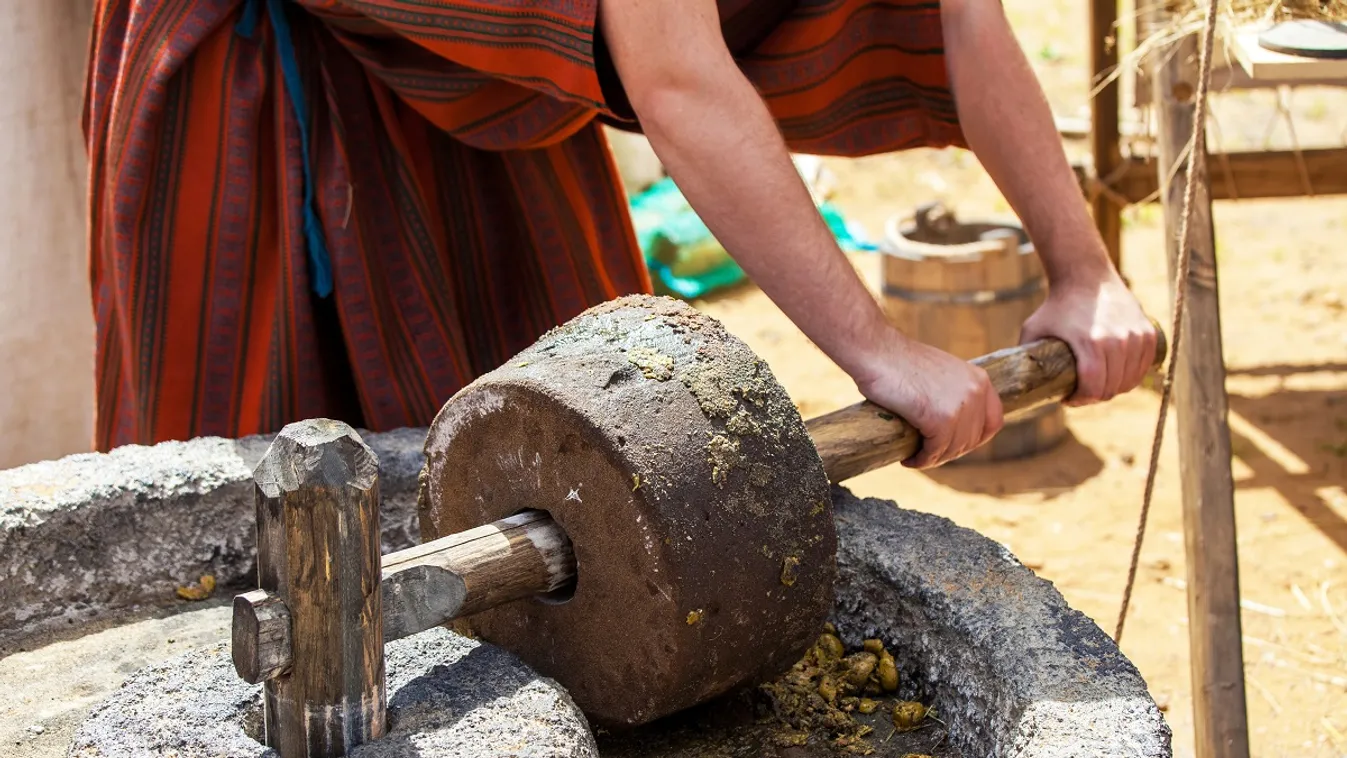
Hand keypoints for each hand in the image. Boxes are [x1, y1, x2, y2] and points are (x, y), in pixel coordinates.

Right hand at [852, 331, 1005, 468]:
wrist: (876, 351)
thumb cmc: (899, 362)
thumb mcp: (941, 374)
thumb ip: (954, 393)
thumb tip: (954, 424)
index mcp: (978, 379)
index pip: (993, 421)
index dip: (976, 439)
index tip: (955, 445)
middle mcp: (975, 392)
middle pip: (972, 439)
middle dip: (950, 451)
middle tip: (928, 453)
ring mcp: (959, 406)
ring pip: (953, 448)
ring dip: (934, 458)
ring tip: (916, 457)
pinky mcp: (938, 419)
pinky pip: (935, 450)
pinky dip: (922, 460)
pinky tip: (908, 459)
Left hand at [1020, 267, 1157, 405]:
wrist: (1086, 276)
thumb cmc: (1057, 305)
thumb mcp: (1033, 328)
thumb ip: (1024, 355)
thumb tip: (1014, 380)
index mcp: (1091, 343)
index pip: (1094, 388)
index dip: (1081, 400)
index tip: (1070, 398)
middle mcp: (1118, 341)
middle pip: (1112, 388)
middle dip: (1095, 396)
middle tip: (1082, 392)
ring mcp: (1136, 337)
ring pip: (1129, 381)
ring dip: (1114, 388)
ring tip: (1098, 384)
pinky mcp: (1148, 333)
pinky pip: (1144, 367)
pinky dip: (1132, 376)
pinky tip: (1117, 376)